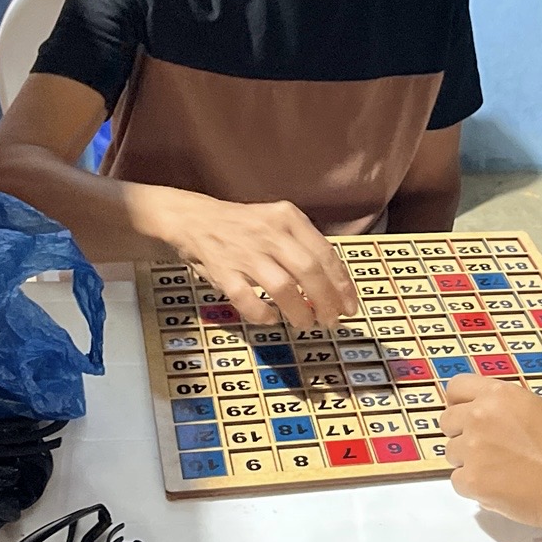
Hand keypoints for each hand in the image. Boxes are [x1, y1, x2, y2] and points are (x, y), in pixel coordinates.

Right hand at [168, 194, 358, 328]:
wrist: (192, 218)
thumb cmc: (241, 226)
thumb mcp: (276, 222)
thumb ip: (301, 247)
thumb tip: (333, 285)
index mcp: (287, 217)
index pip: (325, 253)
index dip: (341, 284)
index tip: (349, 305)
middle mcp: (269, 232)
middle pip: (309, 271)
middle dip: (326, 301)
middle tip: (331, 320)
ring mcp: (245, 252)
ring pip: (283, 287)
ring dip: (299, 311)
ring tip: (305, 323)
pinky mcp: (223, 271)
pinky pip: (247, 299)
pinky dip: (262, 314)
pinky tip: (270, 319)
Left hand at [441, 375, 541, 541]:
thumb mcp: (537, 408)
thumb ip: (504, 405)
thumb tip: (483, 410)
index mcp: (498, 395)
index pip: (456, 387)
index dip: (459, 402)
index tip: (464, 413)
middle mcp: (480, 417)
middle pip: (448, 422)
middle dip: (462, 434)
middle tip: (488, 448)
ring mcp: (472, 449)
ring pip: (452, 452)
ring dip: (469, 461)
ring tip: (501, 469)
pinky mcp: (471, 480)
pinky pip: (457, 480)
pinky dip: (473, 486)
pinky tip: (498, 485)